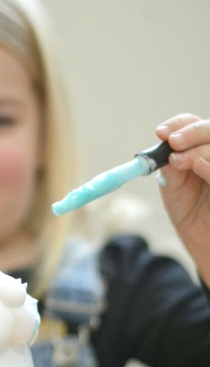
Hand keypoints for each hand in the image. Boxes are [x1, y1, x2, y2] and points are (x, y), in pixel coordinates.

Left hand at [156, 113, 209, 284]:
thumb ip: (171, 167)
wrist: (207, 243)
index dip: (180, 124)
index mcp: (202, 148)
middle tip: (173, 143)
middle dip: (193, 133)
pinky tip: (199, 167)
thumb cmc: (191, 212)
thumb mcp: (174, 187)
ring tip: (180, 160)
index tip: (161, 133)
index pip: (194, 123)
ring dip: (200, 149)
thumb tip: (166, 149)